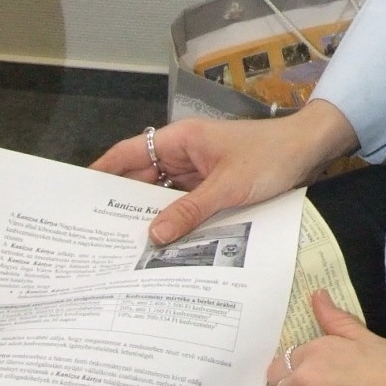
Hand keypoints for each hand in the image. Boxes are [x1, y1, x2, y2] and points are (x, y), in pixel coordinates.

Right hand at [92, 99, 357, 244]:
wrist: (310, 149)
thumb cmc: (271, 156)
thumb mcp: (229, 187)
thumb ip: (190, 211)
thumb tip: (153, 236)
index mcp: (179, 139)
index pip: (127, 155)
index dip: (100, 174)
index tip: (75, 197)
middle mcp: (182, 152)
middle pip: (141, 179)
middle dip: (120, 204)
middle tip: (95, 236)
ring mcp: (197, 169)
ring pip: (162, 194)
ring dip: (149, 216)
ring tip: (123, 247)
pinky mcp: (213, 184)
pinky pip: (184, 203)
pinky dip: (174, 219)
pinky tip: (163, 244)